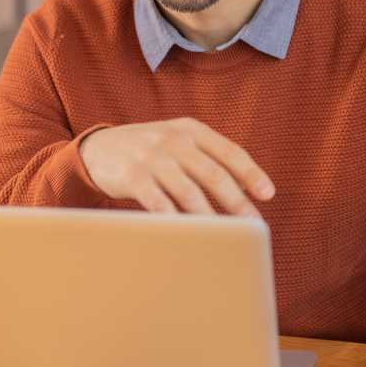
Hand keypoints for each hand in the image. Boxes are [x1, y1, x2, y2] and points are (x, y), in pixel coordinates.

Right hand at [79, 118, 274, 215]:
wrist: (98, 149)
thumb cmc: (148, 151)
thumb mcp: (177, 142)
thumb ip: (207, 158)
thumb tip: (247, 188)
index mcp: (191, 129)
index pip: (229, 151)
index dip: (251, 172)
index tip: (267, 194)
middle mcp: (173, 140)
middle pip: (213, 173)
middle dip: (236, 201)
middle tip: (253, 223)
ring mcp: (152, 157)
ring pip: (188, 191)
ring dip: (210, 217)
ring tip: (225, 236)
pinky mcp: (133, 176)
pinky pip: (158, 202)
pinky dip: (175, 219)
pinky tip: (187, 234)